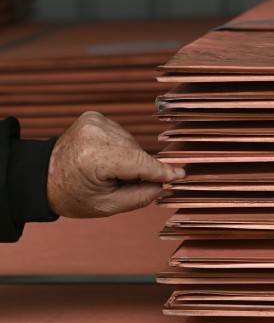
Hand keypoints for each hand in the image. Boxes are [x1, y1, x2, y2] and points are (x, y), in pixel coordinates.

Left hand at [46, 111, 184, 217]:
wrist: (44, 176)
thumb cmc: (74, 195)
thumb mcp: (107, 206)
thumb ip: (140, 196)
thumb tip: (164, 184)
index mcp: (94, 158)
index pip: (139, 163)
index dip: (161, 172)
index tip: (181, 175)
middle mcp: (94, 134)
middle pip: (138, 153)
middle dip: (140, 169)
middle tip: (122, 184)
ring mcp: (93, 121)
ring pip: (133, 143)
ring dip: (130, 158)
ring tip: (110, 171)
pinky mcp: (94, 116)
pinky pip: (124, 135)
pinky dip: (122, 148)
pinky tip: (107, 157)